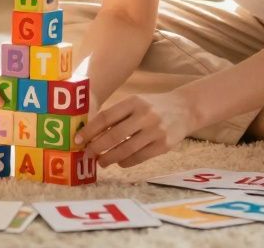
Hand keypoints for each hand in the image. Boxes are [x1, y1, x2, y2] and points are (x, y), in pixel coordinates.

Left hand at [75, 90, 194, 167]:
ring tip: (101, 162)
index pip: (106, 117)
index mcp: (134, 102)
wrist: (185, 108)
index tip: (78, 139)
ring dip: (109, 158)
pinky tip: (119, 162)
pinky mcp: (163, 145)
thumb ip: (118, 114)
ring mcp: (155, 131)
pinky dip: (126, 162)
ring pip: (126, 149)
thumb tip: (92, 133)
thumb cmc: (153, 106)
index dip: (90, 130)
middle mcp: (144, 115)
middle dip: (97, 147)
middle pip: (114, 135)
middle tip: (87, 155)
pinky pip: (139, 157)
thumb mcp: (136, 102)